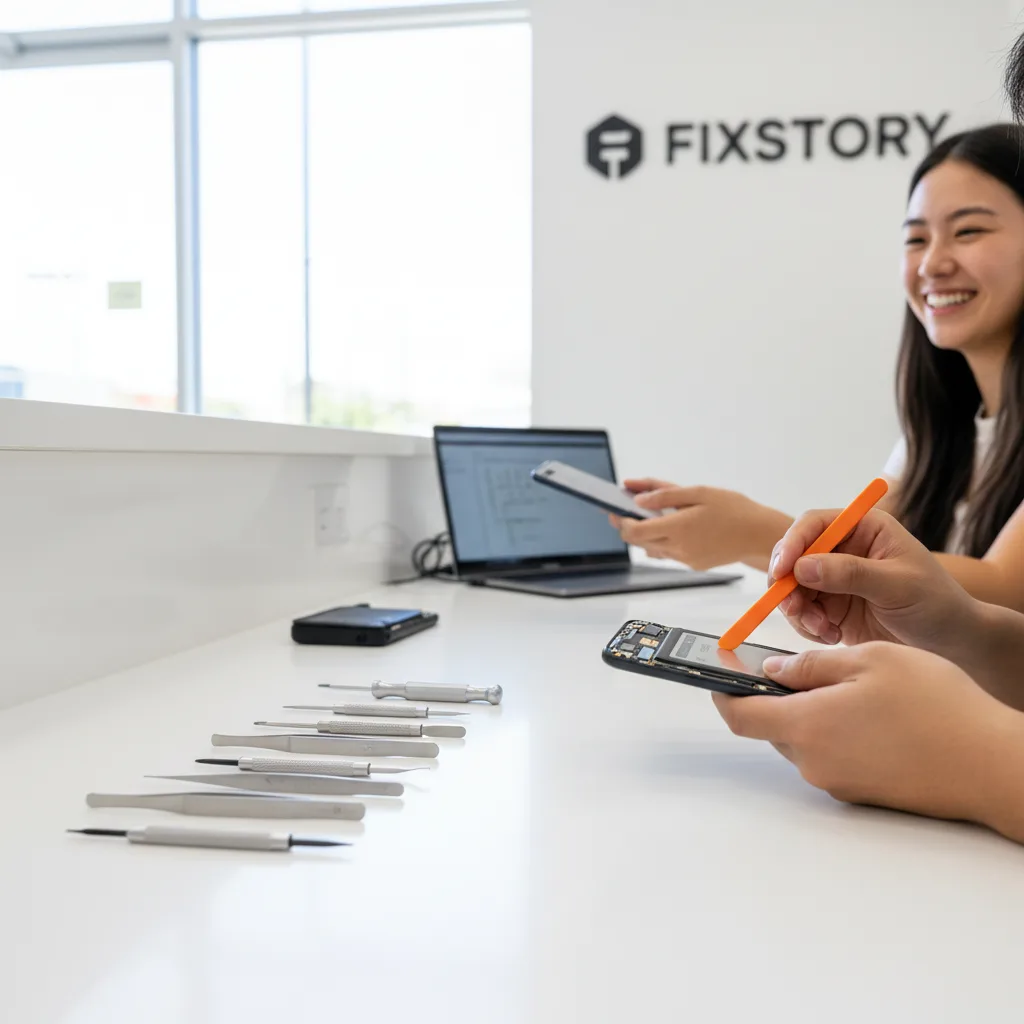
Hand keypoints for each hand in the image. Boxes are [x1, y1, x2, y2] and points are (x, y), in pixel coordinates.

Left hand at [609, 480, 791, 571]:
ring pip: (652, 548)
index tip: (613, 508)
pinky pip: (668, 553)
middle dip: (627, 525)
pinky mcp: (693, 564)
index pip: (633, 532)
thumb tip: (635, 498)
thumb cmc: (732, 508)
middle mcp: (678, 548)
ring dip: (646, 533)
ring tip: (647, 514)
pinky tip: (671, 526)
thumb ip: (664, 493)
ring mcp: (685, 559)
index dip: (619, 521)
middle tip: (622, 509)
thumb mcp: (698, 492)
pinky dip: (663, 539)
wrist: (759, 534)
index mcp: (678, 527)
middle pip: (638, 541)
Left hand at [713, 643, 1019, 829]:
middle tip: (803, 667)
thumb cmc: (938, 707)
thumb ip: (812, 664)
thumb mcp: (870, 659)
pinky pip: (830, 756)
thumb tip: (776, 669)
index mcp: (806, 724)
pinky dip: (835, 732)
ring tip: (853, 686)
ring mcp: (837, 781)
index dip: (721, 691)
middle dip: (777, 696)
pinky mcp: (860, 792)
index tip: (717, 672)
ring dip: (811, 713)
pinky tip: (872, 715)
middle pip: (771, 725)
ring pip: (803, 739)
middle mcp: (813, 761)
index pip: (739, 714)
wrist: (990, 764)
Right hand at [769, 508, 976, 658]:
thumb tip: (803, 566)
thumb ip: (851, 573)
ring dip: (799, 611)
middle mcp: (844, 550)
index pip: (815, 524)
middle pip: (795, 556)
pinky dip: (808, 627)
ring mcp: (835, 579)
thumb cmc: (936, 604)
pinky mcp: (831, 607)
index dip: (792, 543)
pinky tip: (832, 636)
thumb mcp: (897, 585)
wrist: (951, 644)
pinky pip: (802, 613)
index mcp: (864, 528)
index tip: (782, 570)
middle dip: (789, 584)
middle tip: (794, 609)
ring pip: (793, 588)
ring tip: (823, 630)